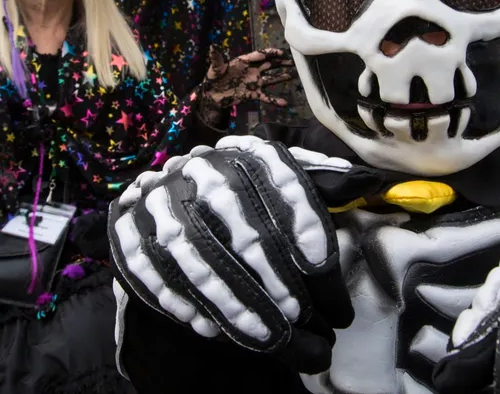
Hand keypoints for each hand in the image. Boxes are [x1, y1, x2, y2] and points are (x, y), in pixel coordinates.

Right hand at [108, 135, 353, 373]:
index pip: (289, 201)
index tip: (337, 306)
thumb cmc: (242, 199)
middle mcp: (203, 169)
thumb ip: (323, 185)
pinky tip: (218, 335)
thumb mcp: (283, 182)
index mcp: (248, 154)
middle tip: (314, 335)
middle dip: (286, 294)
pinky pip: (160, 276)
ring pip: (205, 263)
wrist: (164, 195)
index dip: (316, 255)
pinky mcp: (127, 230)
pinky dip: (190, 307)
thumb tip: (372, 181)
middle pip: (249, 237)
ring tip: (277, 345)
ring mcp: (160, 200)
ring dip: (243, 311)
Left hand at [201, 46, 295, 108]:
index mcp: (244, 62)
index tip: (282, 53)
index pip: (259, 55)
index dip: (270, 53)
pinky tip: (283, 103)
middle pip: (269, 65)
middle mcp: (252, 71)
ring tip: (292, 76)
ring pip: (270, 79)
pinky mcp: (253, 94)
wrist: (212, 95)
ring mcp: (253, 82)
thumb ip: (216, 58)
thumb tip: (212, 47)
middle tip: (292, 62)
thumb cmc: (213, 78)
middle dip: (280, 63)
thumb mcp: (215, 68)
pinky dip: (274, 100)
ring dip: (281, 77)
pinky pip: (265, 96)